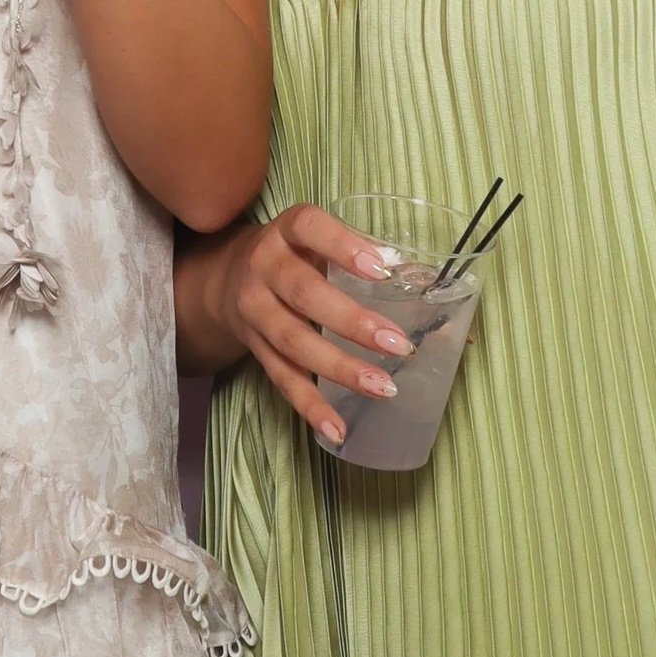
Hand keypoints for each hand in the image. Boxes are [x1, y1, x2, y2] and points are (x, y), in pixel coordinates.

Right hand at [207, 205, 418, 445]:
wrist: (227, 278)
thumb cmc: (294, 255)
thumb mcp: (317, 240)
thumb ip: (364, 256)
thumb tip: (427, 285)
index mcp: (285, 231)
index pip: (308, 227)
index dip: (342, 246)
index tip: (383, 270)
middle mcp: (263, 267)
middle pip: (304, 293)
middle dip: (352, 321)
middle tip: (398, 344)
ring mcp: (255, 309)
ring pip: (294, 341)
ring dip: (340, 367)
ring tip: (383, 386)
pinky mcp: (255, 347)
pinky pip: (282, 379)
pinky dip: (311, 406)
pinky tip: (337, 429)